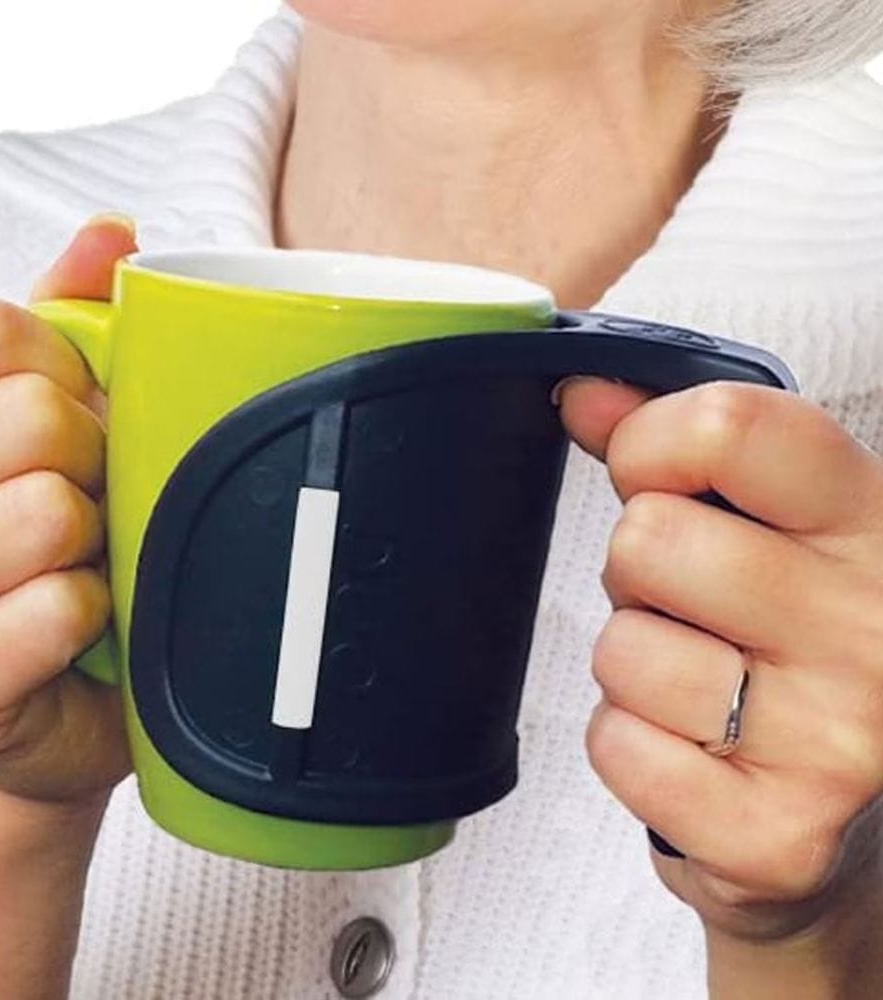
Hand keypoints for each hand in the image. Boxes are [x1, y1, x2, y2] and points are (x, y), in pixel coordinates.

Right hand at [0, 215, 137, 806]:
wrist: (53, 702)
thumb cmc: (52, 554)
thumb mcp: (51, 432)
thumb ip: (69, 325)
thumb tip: (111, 229)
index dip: (62, 368)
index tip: (73, 415)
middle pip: (26, 417)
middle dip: (94, 459)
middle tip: (90, 502)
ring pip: (47, 515)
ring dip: (98, 542)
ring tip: (81, 566)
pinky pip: (53, 612)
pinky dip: (93, 614)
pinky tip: (76, 627)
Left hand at [555, 374, 882, 942]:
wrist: (853, 814)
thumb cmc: (798, 644)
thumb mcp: (771, 525)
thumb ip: (675, 448)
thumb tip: (581, 394)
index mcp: (873, 524)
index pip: (732, 431)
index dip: (648, 444)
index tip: (647, 474)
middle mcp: (875, 627)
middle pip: (647, 543)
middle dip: (637, 573)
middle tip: (688, 606)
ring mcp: (838, 741)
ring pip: (621, 652)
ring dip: (633, 666)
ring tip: (699, 682)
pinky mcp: (778, 837)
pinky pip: (619, 748)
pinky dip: (630, 745)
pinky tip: (694, 752)